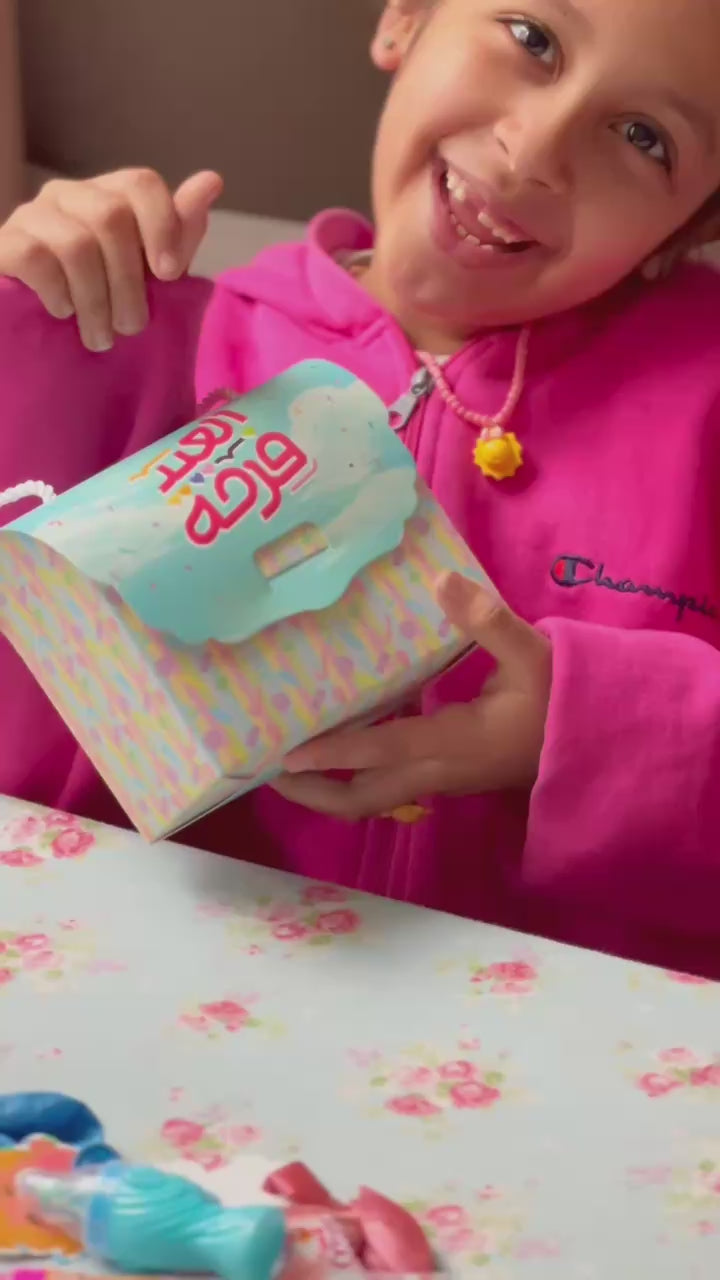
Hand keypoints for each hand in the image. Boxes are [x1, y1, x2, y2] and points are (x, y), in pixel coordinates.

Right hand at [0, 167, 222, 350]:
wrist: (34, 334)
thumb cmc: (101, 300)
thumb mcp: (148, 272)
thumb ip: (177, 232)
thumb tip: (211, 180)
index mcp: (107, 196)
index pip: (141, 183)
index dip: (162, 226)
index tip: (170, 275)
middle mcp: (68, 195)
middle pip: (111, 216)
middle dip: (129, 281)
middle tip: (131, 328)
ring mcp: (31, 216)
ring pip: (76, 244)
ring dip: (96, 301)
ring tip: (101, 338)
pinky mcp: (3, 244)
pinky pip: (35, 258)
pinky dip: (57, 292)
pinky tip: (63, 313)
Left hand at [274, 571, 551, 819]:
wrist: (589, 741)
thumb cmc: (559, 698)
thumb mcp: (531, 654)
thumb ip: (488, 620)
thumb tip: (443, 583)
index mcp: (455, 743)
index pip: (385, 751)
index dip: (336, 753)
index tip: (288, 755)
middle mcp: (438, 771)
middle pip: (363, 799)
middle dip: (313, 792)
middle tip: (266, 769)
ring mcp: (438, 779)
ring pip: (372, 798)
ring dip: (328, 787)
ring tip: (285, 762)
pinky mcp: (441, 774)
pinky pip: (386, 784)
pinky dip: (354, 771)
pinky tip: (336, 740)